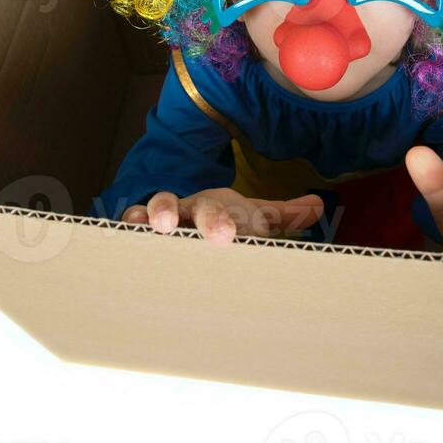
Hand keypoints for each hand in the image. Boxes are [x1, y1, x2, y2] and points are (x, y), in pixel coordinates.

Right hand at [121, 188, 324, 246]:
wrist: (191, 216)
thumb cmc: (225, 221)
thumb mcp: (253, 217)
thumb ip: (282, 215)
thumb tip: (318, 206)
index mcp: (217, 207)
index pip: (219, 211)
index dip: (221, 222)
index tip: (229, 236)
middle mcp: (191, 209)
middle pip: (194, 210)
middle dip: (200, 222)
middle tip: (209, 234)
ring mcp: (165, 218)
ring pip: (158, 207)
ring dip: (155, 213)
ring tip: (156, 224)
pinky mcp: (143, 231)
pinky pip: (131, 222)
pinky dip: (127, 223)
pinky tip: (124, 228)